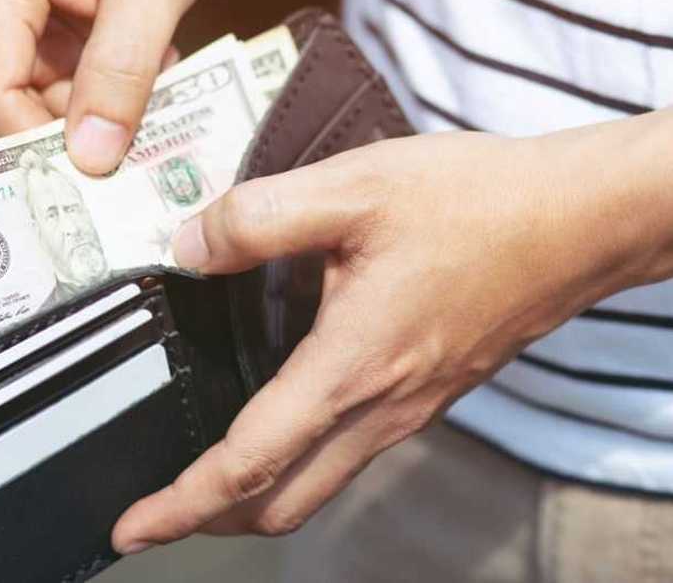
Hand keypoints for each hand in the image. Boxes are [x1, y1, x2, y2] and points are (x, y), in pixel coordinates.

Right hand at [0, 0, 222, 173]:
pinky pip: (15, 97)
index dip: (34, 146)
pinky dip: (62, 111)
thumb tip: (91, 160)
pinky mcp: (0, 31)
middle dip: (20, 157)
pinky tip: (116, 88)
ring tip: (123, 108)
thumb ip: (122, 73)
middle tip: (87, 180)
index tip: (94, 176)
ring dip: (50, 134)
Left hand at [112, 123, 671, 551]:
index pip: (248, 463)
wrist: (582, 220)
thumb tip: (187, 246)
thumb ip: (257, 217)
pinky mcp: (427, 393)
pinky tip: (277, 419)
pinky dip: (296, 461)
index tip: (135, 528)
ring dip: (254, 494)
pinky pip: (349, 453)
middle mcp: (382, 407)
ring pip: (317, 485)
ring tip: (203, 477)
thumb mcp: (354, 188)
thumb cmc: (480, 205)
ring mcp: (410, 409)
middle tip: (157, 514)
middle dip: (210, 520)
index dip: (183, 505)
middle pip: (281, 503)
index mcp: (351, 368)